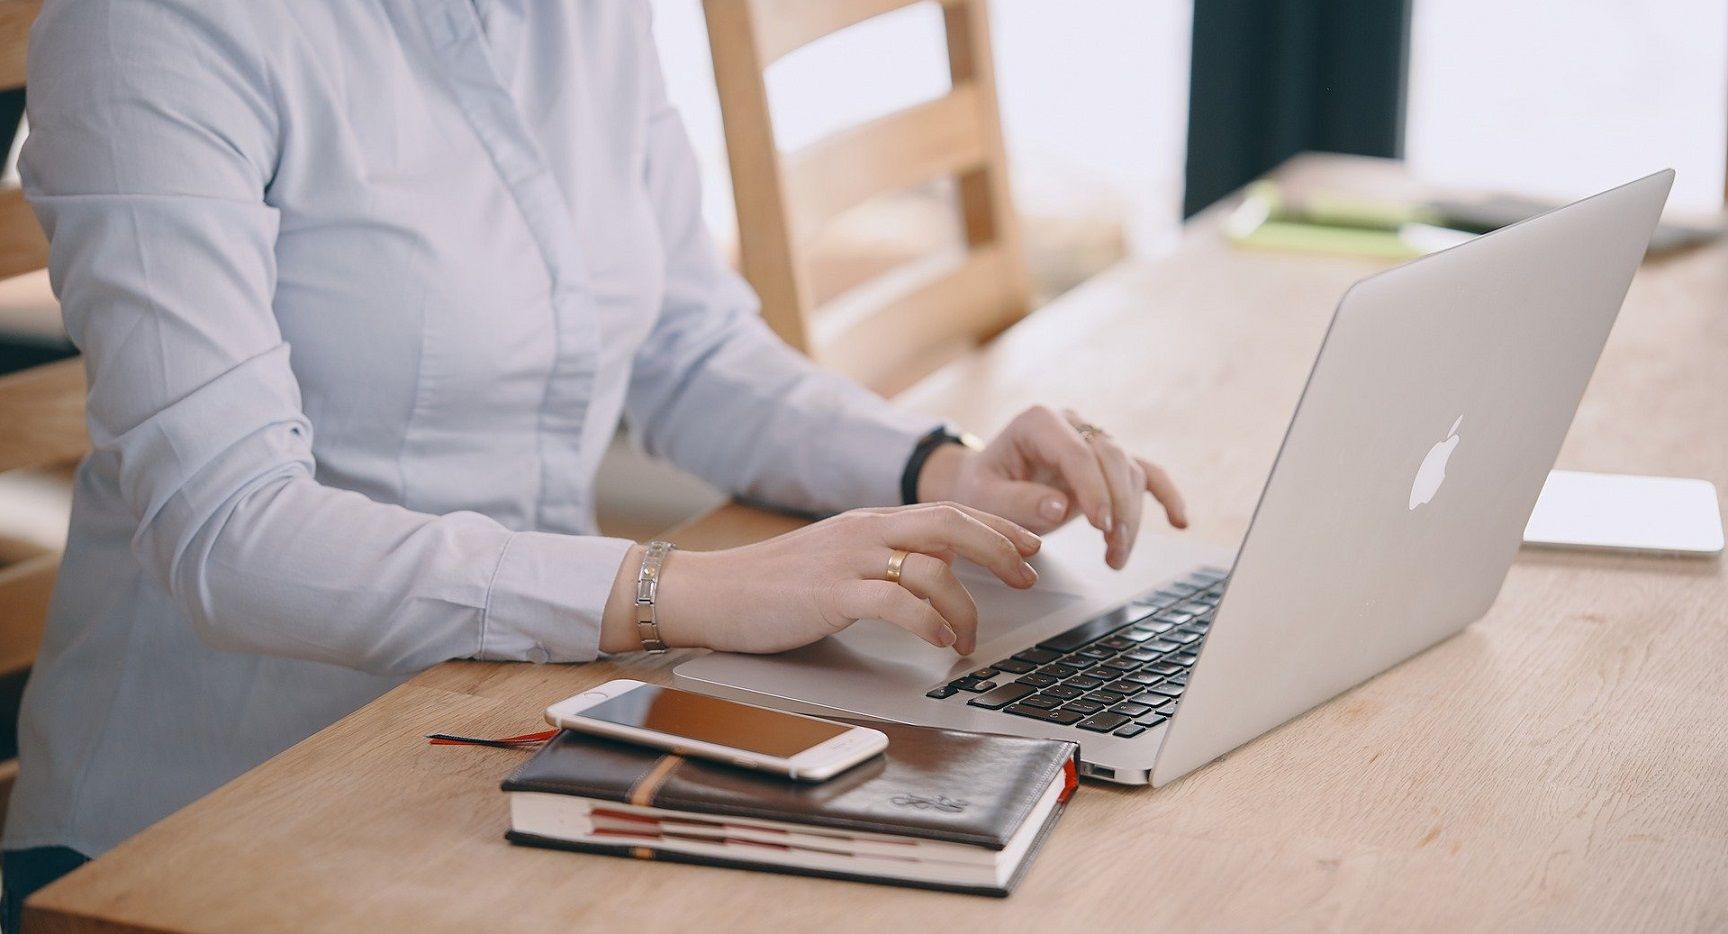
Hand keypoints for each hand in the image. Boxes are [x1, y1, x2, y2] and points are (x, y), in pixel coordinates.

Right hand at [598, 503, 1041, 656]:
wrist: (711, 592)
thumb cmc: (772, 586)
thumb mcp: (839, 560)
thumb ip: (886, 560)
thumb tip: (938, 572)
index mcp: (870, 520)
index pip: (947, 510)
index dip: (996, 526)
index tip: (1030, 545)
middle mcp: (865, 530)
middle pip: (952, 524)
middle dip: (1000, 549)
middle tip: (1028, 576)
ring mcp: (849, 560)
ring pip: (931, 567)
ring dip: (965, 606)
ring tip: (971, 638)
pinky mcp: (831, 594)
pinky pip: (896, 602)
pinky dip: (928, 621)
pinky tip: (941, 641)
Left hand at [916, 405, 1187, 568]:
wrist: (982, 484)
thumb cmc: (981, 488)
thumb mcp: (984, 498)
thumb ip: (1017, 501)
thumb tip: (1060, 506)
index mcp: (1038, 422)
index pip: (1077, 452)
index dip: (1093, 488)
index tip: (1098, 525)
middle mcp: (1072, 424)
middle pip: (1111, 459)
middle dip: (1118, 506)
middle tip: (1113, 547)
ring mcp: (1093, 441)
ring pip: (1128, 472)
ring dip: (1130, 517)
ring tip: (1115, 556)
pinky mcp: (1106, 464)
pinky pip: (1145, 473)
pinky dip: (1165, 495)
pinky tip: (1180, 521)